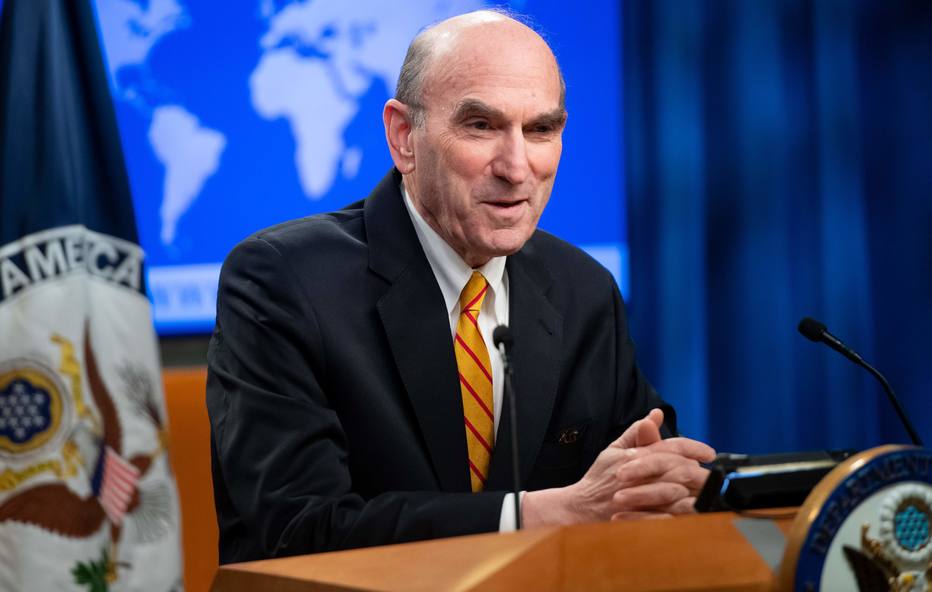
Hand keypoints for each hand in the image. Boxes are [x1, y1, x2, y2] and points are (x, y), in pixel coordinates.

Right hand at [521, 409, 715, 525]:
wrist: (580, 508)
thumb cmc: (599, 478)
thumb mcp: (614, 450)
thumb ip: (636, 431)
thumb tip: (655, 414)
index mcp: (634, 456)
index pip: (670, 447)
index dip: (694, 448)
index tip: (709, 453)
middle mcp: (637, 475)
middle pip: (678, 469)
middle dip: (698, 471)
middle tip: (711, 474)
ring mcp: (638, 498)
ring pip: (677, 492)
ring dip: (694, 491)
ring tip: (705, 491)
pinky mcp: (640, 518)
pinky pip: (669, 516)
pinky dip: (684, 512)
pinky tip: (694, 510)